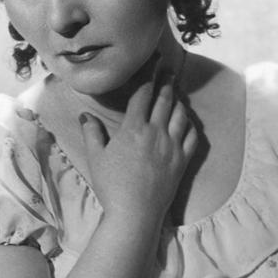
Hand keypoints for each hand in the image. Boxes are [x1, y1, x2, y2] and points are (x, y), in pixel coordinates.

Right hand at [79, 69, 197, 223]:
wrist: (135, 213)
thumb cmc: (111, 187)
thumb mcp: (95, 158)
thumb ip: (92, 133)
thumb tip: (85, 116)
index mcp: (133, 129)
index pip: (143, 95)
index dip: (149, 76)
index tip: (155, 63)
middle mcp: (156, 133)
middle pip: (165, 100)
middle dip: (167, 81)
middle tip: (169, 69)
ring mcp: (172, 146)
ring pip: (180, 114)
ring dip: (178, 100)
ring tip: (176, 92)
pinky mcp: (183, 161)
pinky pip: (192, 135)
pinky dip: (190, 123)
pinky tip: (186, 120)